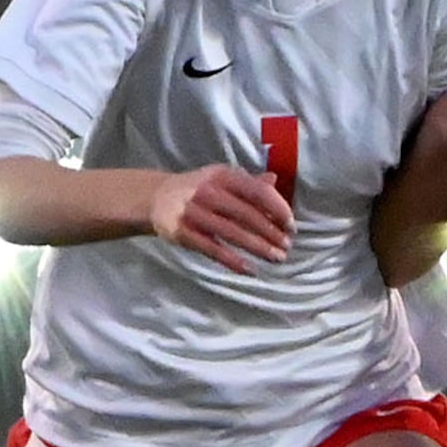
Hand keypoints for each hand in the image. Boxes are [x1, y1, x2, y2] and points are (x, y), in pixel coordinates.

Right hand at [150, 166, 293, 272]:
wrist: (156, 198)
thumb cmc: (198, 189)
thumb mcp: (221, 179)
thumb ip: (248, 182)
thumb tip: (275, 181)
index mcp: (222, 176)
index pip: (257, 191)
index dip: (278, 209)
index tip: (291, 225)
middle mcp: (208, 192)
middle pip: (247, 214)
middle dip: (271, 232)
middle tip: (287, 246)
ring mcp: (194, 213)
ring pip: (233, 233)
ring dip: (258, 248)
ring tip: (276, 258)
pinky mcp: (183, 233)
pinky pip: (213, 249)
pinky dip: (233, 261)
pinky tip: (250, 270)